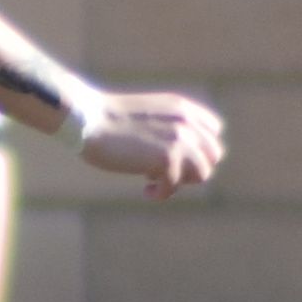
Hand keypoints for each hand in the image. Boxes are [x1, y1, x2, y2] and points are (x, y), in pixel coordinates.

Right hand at [76, 87, 222, 194]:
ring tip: (154, 181)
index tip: (174, 158)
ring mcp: (180, 138)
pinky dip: (162, 194)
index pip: (213, 131)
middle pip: (212, 154)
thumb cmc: (107, 121)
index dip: (197, 149)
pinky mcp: (168, 157)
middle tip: (164, 173)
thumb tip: (180, 159)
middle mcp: (187, 121)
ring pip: (203, 172)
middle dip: (192, 168)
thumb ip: (169, 129)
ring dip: (180, 182)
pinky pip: (176, 186)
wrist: (87, 120)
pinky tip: (146, 192)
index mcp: (182, 108)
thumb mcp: (148, 116)